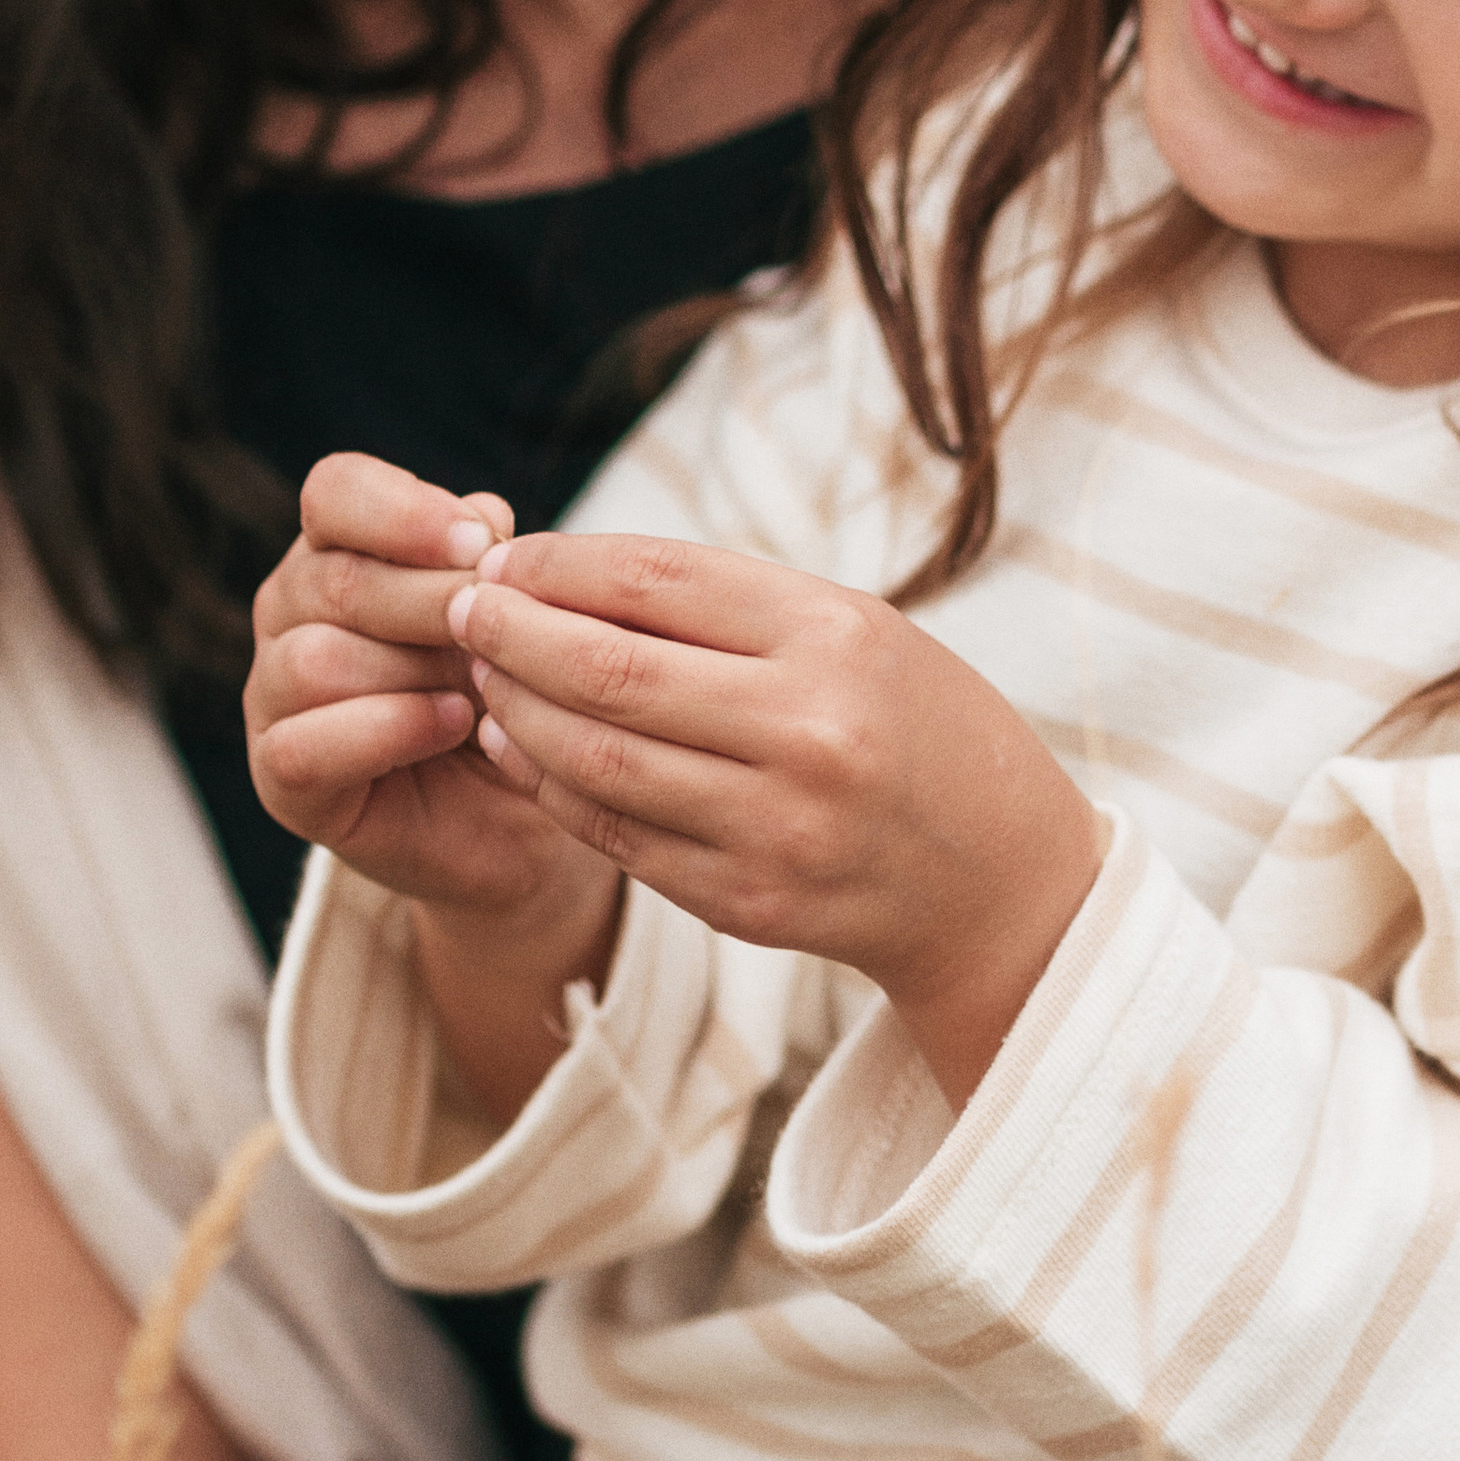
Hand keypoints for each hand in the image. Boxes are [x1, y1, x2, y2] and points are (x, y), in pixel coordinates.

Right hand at [248, 454, 627, 1117]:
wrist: (524, 817)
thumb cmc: (516, 693)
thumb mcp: (519, 614)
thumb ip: (494, 560)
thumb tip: (482, 517)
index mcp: (341, 546)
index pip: (335, 491)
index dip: (402, 511)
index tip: (479, 544)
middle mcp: (292, 610)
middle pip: (338, 579)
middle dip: (434, 605)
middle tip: (500, 638)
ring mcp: (275, 694)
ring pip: (316, 660)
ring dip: (414, 673)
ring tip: (482, 690)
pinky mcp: (282, 778)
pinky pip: (306, 744)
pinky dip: (386, 730)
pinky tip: (452, 726)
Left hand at [450, 532, 1105, 1103]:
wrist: (998, 877)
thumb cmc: (914, 724)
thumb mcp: (854, 631)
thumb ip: (725, 606)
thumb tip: (565, 571)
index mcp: (836, 639)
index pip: (658, 580)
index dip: (560, 564)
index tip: (504, 557)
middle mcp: (808, 732)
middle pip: (609, 671)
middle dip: (513, 635)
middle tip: (461, 609)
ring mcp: (776, 827)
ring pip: (595, 760)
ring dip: (516, 712)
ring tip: (480, 675)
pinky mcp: (748, 902)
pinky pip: (616, 836)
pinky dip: (550, 787)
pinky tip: (517, 746)